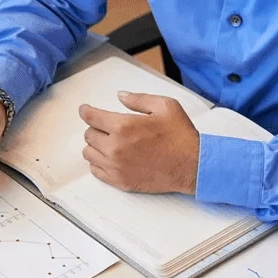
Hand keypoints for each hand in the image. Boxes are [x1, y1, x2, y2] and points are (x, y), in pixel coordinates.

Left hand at [78, 92, 200, 193]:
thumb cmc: (180, 136)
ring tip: (108, 142)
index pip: (91, 117)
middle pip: (88, 135)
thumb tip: (121, 96)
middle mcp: (115, 147)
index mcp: (123, 126)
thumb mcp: (165, 106)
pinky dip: (98, 162)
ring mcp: (116, 166)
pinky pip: (96, 171)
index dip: (86, 111)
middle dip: (95, 128)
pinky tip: (108, 158)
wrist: (192, 166)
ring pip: (89, 153)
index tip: (85, 110)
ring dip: (95, 145)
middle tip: (106, 127)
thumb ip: (139, 99)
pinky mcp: (119, 181)